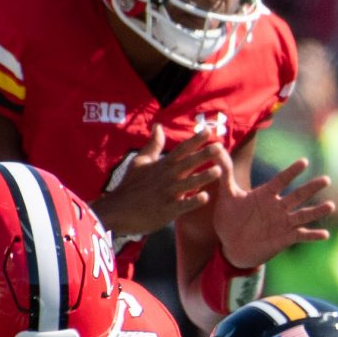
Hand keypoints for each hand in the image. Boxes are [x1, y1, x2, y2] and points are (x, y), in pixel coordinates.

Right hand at [95, 130, 222, 238]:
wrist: (118, 210)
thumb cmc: (130, 185)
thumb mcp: (139, 161)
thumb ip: (153, 145)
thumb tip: (158, 126)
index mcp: (162, 166)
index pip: (181, 150)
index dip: (194, 140)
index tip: (208, 131)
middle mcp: (166, 177)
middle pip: (187, 163)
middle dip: (204, 155)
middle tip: (220, 147)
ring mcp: (167, 193)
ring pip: (188, 183)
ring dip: (203, 177)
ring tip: (218, 170)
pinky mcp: (166, 210)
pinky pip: (182, 205)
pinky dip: (192, 202)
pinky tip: (205, 197)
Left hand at [214, 157, 334, 269]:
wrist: (230, 247)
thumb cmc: (229, 219)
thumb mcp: (226, 195)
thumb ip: (224, 172)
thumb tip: (216, 148)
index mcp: (265, 194)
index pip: (281, 181)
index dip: (292, 172)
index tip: (304, 161)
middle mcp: (277, 207)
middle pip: (298, 195)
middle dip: (312, 188)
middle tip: (327, 179)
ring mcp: (283, 223)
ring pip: (303, 214)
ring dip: (317, 211)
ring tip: (331, 206)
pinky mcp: (284, 238)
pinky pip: (301, 235)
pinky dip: (312, 235)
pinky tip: (325, 234)